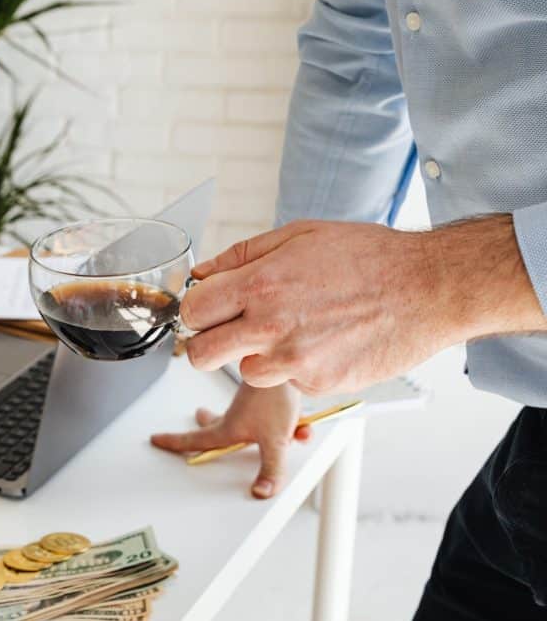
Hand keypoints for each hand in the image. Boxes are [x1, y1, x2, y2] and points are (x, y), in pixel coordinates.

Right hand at [151, 383, 310, 498]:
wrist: (287, 364)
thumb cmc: (273, 396)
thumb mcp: (275, 440)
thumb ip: (271, 469)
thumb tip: (261, 493)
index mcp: (228, 429)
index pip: (195, 440)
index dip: (174, 442)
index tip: (156, 438)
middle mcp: (237, 417)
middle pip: (215, 425)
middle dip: (206, 424)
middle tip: (197, 417)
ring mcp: (251, 407)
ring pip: (244, 420)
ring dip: (252, 428)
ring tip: (256, 431)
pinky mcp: (268, 399)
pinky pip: (274, 418)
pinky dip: (288, 425)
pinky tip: (303, 428)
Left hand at [179, 220, 454, 394]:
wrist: (427, 289)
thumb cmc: (367, 257)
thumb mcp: (298, 235)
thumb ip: (241, 256)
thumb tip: (201, 273)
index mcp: (260, 284)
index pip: (193, 311)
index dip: (196, 310)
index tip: (207, 309)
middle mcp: (271, 326)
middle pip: (200, 355)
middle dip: (207, 343)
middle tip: (227, 331)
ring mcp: (295, 361)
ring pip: (243, 373)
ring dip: (255, 356)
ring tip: (290, 331)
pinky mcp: (319, 384)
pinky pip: (287, 381)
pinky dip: (295, 367)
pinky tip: (322, 341)